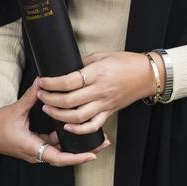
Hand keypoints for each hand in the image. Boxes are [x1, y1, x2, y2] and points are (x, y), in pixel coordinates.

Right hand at [0, 80, 107, 165]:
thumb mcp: (15, 110)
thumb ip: (30, 96)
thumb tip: (42, 81)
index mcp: (32, 147)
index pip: (58, 158)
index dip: (76, 157)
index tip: (92, 154)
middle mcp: (36, 153)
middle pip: (64, 156)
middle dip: (83, 151)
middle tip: (102, 143)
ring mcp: (36, 150)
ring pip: (59, 151)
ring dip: (75, 145)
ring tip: (92, 136)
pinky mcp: (35, 145)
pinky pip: (53, 144)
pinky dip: (64, 138)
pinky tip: (72, 128)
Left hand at [37, 51, 164, 134]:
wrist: (146, 75)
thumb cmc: (125, 61)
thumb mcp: (101, 55)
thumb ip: (83, 63)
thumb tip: (65, 68)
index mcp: (96, 73)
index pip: (68, 81)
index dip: (52, 83)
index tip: (41, 81)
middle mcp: (99, 91)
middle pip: (69, 100)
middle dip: (50, 99)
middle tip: (40, 94)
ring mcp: (104, 104)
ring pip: (78, 117)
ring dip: (59, 114)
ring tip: (48, 108)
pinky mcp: (109, 112)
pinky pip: (92, 126)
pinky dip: (78, 130)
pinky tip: (66, 126)